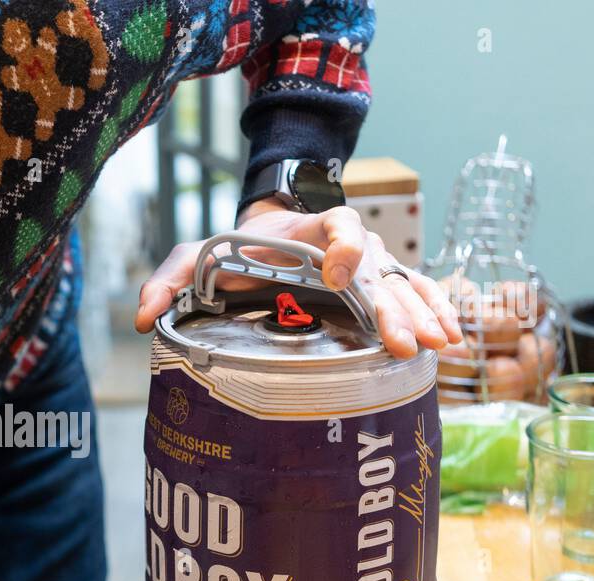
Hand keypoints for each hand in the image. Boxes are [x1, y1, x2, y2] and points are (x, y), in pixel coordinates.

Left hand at [136, 198, 462, 358]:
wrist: (263, 241)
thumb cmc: (233, 251)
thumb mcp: (195, 256)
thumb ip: (168, 279)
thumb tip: (143, 318)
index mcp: (305, 231)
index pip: (337, 224)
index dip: (342, 245)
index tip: (337, 275)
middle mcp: (345, 245)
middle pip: (376, 268)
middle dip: (392, 306)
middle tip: (402, 342)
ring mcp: (367, 265)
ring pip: (402, 282)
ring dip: (422, 311)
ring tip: (442, 343)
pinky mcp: (378, 286)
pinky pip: (413, 292)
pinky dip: (434, 310)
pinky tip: (450, 340)